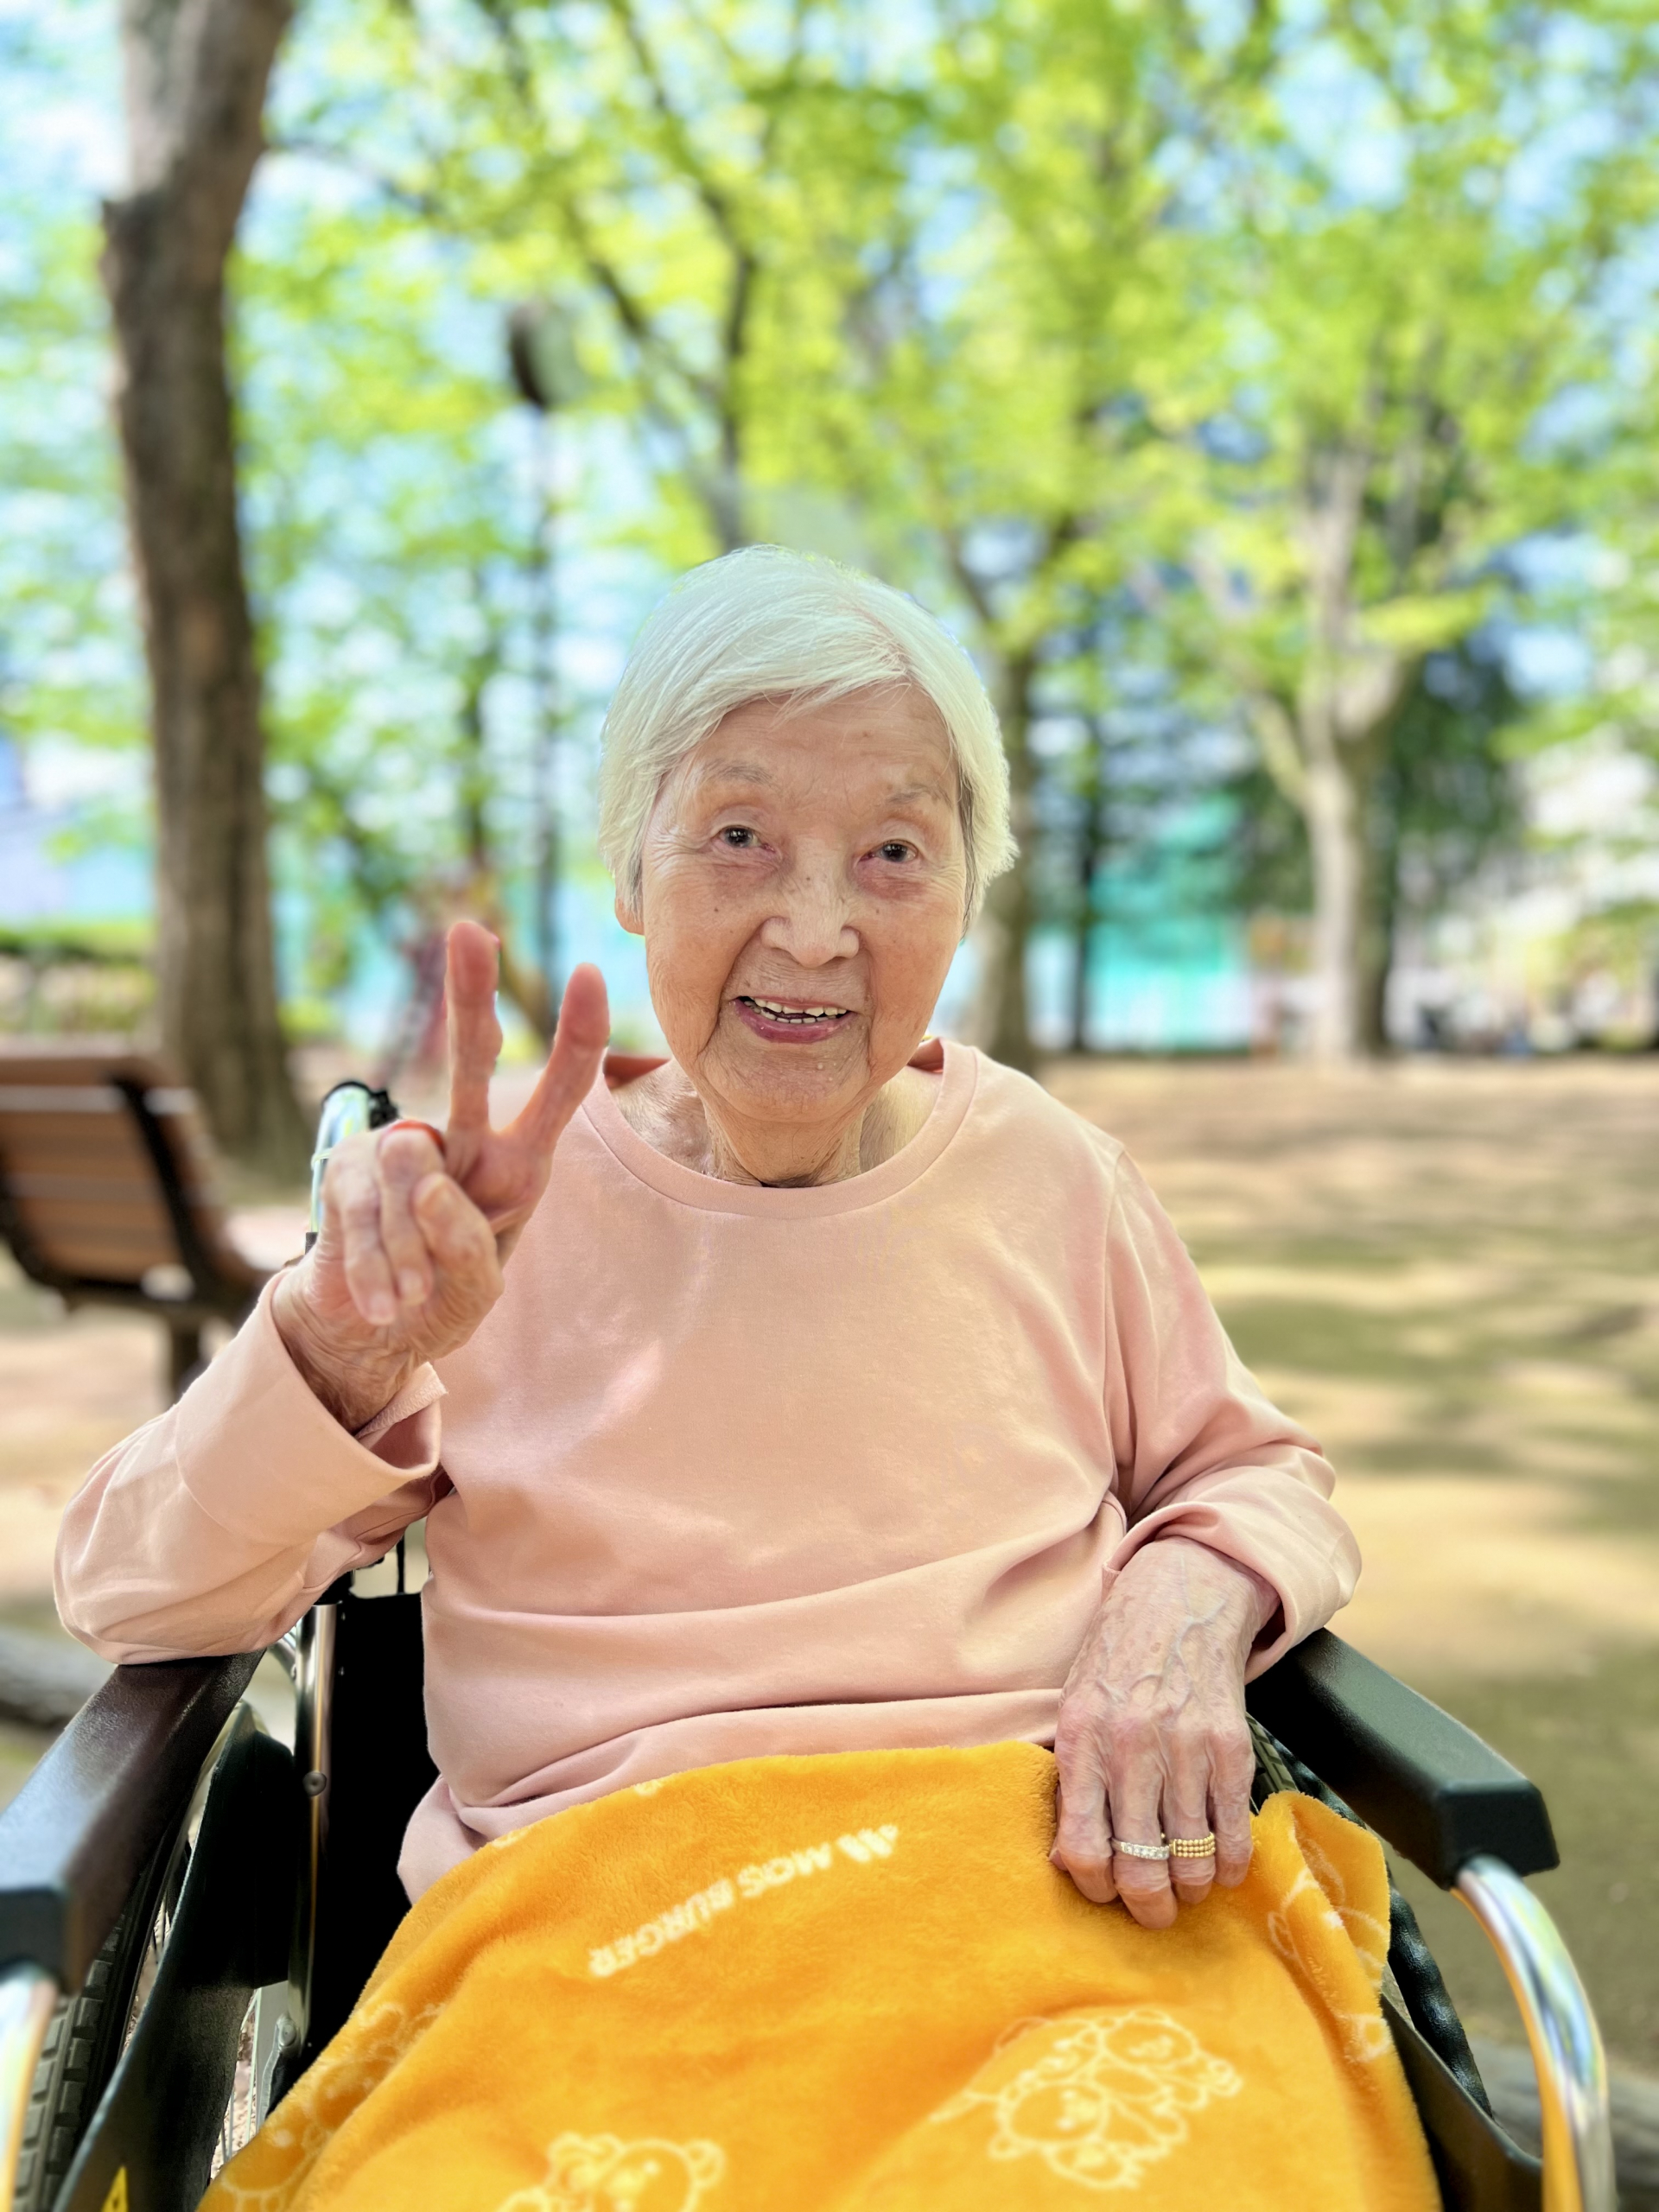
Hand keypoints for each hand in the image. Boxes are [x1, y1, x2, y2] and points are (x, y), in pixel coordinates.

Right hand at [273, 921, 609, 1429]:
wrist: (369, 1329)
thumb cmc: (442, 1294)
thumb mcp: (477, 1283)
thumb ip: (463, 1239)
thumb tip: (420, 1175)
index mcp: (517, 1163)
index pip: (559, 1092)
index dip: (576, 1037)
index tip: (589, 972)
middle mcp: (463, 1141)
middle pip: (474, 1062)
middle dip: (472, 996)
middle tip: (470, 931)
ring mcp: (400, 1150)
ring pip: (411, 1172)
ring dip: (414, 1251)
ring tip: (415, 1293)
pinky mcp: (345, 1170)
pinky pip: (367, 1211)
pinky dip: (380, 1268)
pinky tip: (388, 1299)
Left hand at [1051, 1537, 1275, 1928]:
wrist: (1178, 1602)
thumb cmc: (1117, 1664)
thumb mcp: (1075, 1709)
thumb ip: (1071, 1781)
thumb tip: (1067, 1862)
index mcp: (1082, 1739)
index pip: (1082, 1847)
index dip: (1093, 1887)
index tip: (1103, 1890)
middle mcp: (1131, 1746)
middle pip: (1139, 1867)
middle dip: (1146, 1907)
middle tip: (1151, 1913)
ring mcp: (1184, 1748)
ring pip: (1189, 1860)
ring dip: (1188, 1890)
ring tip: (1185, 1888)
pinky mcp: (1230, 1747)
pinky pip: (1233, 1833)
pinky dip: (1228, 1865)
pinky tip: (1219, 1866)